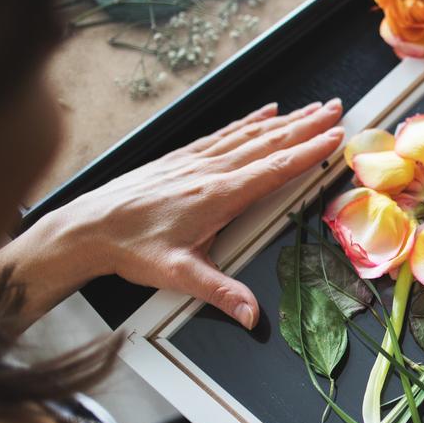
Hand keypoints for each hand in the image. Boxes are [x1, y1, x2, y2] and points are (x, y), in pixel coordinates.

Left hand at [41, 100, 343, 328]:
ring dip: (285, 120)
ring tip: (311, 108)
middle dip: (307, 126)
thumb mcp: (179, 275)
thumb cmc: (130, 249)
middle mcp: (210, 171)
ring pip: (250, 134)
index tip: (336, 138)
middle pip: (269, 142)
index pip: (275, 168)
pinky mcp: (182, 158)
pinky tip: (263, 113)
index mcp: (218, 196)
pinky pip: (225, 133)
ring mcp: (196, 160)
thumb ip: (221, 293)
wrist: (86, 228)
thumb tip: (252, 315)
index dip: (309, 152)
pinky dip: (249, 121)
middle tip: (336, 110)